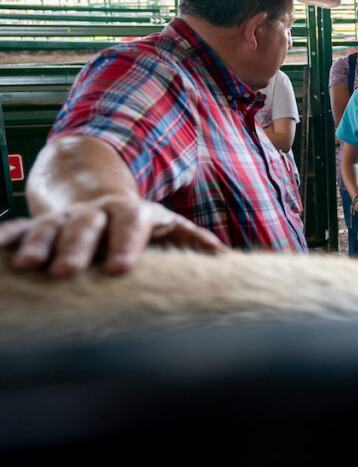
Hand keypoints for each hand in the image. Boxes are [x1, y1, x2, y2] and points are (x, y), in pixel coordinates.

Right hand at [0, 195, 225, 276]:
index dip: (127, 244)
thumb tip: (226, 258)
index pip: (132, 224)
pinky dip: (7, 239)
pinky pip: (20, 229)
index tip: (120, 268)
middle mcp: (97, 212)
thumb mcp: (167, 225)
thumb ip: (193, 239)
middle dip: (76, 247)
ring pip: (51, 226)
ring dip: (39, 244)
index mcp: (132, 213)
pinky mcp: (40, 224)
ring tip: (27, 267)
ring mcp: (66, 216)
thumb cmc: (138, 223)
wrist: (96, 194)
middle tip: (65, 271)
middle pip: (87, 225)